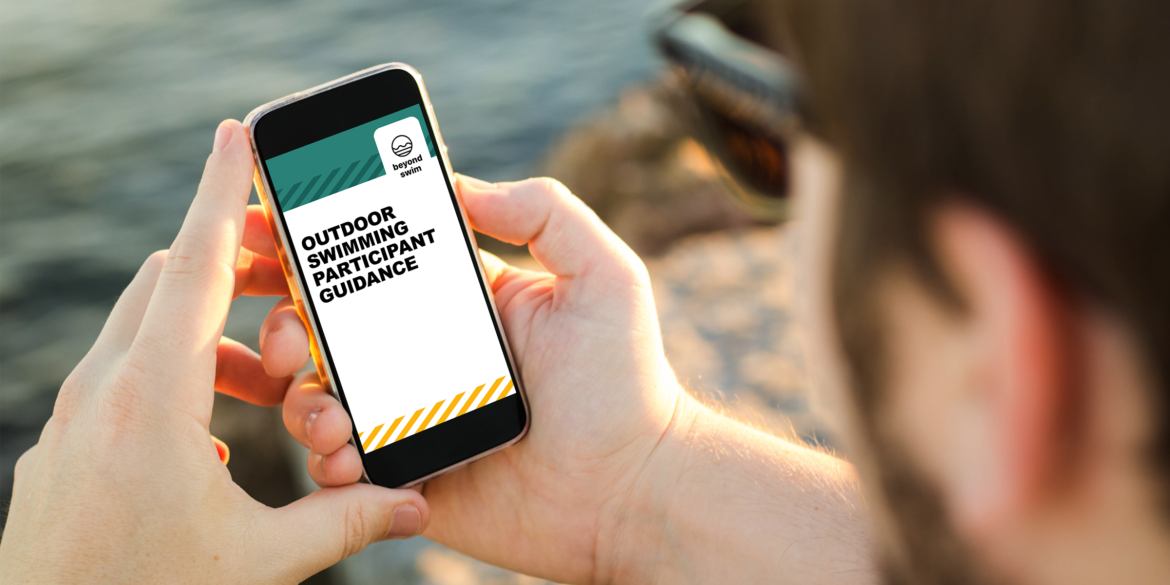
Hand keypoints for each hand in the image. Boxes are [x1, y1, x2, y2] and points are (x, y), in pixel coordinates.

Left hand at [0, 120, 428, 583]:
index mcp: (152, 400)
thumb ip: (345, 520)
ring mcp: (72, 417)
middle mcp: (101, 392)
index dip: (222, 192)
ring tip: (269, 383)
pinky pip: (120, 374)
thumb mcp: (258, 560)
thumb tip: (416, 504)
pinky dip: (173, 373)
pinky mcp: (62, 445)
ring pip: (145, 330)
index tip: (239, 133)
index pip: (194, 265)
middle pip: (170, 282)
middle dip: (236, 268)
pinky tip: (211, 439)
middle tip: (293, 288)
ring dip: (210, 334)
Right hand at [277, 176, 685, 582]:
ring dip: (300, 396)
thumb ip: (543, 212)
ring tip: (329, 408)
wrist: (631, 490)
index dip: (315, 244)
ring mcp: (409, 417)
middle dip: (281, 319)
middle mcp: (424, 356)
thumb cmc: (625, 382)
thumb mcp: (602, 275)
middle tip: (281, 329)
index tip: (265, 224)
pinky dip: (325, 459)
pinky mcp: (405, 476)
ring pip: (318, 396)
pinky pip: (339, 466)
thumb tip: (461, 183)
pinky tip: (348, 455)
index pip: (373, 263)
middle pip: (324, 328)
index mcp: (458, 304)